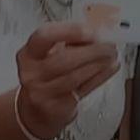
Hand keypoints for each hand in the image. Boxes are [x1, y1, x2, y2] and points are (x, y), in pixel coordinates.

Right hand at [17, 21, 120, 139]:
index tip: (91, 31)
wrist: (33, 109)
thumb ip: (68, 41)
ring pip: (76, 77)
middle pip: (64, 59)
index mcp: (28, 54)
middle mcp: (31, 74)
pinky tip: (109, 68)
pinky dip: (100, 77)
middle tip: (109, 45)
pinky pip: (83, 90)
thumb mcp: (46, 55)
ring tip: (111, 56)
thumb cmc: (44, 76)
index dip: (69, 31)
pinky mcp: (57, 108)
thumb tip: (97, 30)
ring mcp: (43, 93)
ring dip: (99, 64)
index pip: (44, 36)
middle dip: (92, 51)